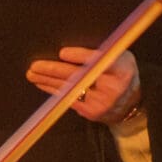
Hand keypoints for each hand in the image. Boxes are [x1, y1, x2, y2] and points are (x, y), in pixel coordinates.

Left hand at [27, 46, 141, 124]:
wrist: (129, 104)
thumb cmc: (119, 73)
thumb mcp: (120, 57)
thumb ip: (103, 52)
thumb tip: (73, 48)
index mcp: (122, 70)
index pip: (101, 62)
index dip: (81, 57)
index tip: (63, 53)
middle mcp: (113, 88)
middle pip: (79, 77)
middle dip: (54, 70)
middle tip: (36, 65)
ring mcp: (101, 103)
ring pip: (69, 89)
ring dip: (47, 81)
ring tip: (32, 73)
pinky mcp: (90, 112)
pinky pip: (67, 99)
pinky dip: (53, 90)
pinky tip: (42, 83)